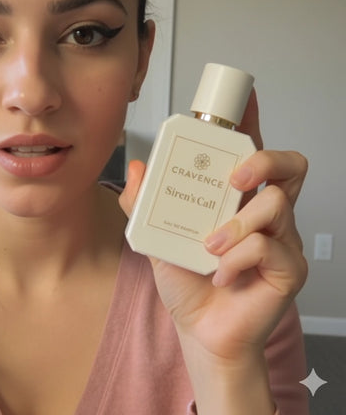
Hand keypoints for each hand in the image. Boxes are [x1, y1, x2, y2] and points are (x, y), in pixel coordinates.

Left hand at [119, 90, 307, 362]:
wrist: (199, 329)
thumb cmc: (185, 280)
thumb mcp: (155, 238)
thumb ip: (143, 204)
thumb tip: (138, 168)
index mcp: (234, 198)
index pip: (250, 152)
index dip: (251, 121)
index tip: (246, 96)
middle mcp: (262, 212)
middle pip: (288, 165)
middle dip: (262, 159)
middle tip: (233, 177)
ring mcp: (281, 239)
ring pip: (277, 203)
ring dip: (236, 223)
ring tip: (210, 246)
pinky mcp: (288, 268)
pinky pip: (268, 247)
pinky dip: (236, 259)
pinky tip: (220, 274)